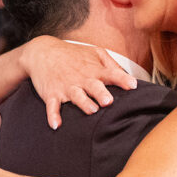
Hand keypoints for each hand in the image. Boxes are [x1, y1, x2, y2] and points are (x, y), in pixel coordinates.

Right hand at [23, 37, 138, 129]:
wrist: (42, 52)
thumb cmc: (73, 55)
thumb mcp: (94, 52)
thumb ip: (112, 64)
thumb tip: (128, 76)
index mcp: (94, 70)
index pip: (111, 74)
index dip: (123, 79)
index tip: (133, 85)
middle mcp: (82, 79)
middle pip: (94, 86)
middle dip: (101, 93)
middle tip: (109, 101)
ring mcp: (66, 86)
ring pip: (76, 96)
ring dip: (84, 103)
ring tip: (92, 110)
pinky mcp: (52, 94)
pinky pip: (52, 106)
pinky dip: (52, 115)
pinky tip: (55, 125)